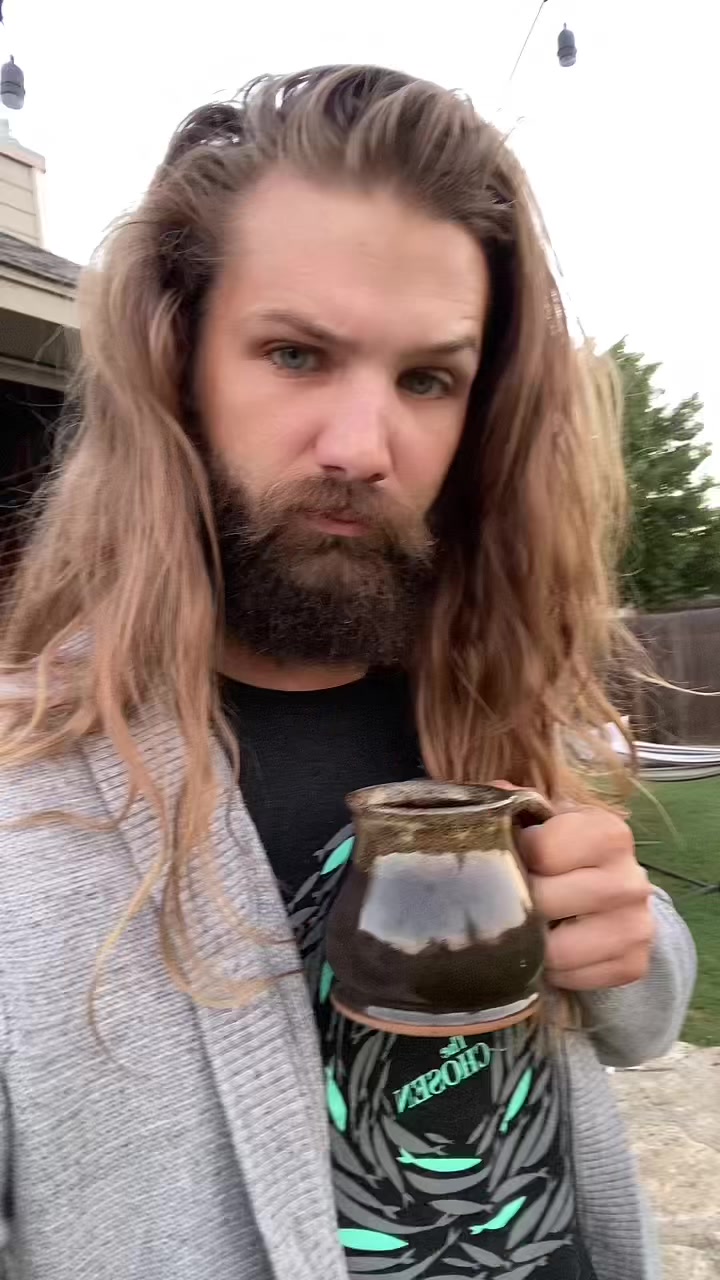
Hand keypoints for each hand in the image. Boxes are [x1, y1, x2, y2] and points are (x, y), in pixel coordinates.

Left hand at [515, 804, 654, 992]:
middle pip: (544, 902)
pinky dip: (554, 971)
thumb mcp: (547, 819)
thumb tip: (489, 798)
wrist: (615, 888)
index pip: (542, 851)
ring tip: (527, 927)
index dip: (516, 857)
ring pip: (556, 951)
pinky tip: (552, 947)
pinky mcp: (634, 965)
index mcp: (609, 833)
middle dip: (518, 904)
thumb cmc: (567, 848)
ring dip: (532, 945)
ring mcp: (637, 926)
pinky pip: (573, 979)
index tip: (515, 858)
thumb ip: (516, 805)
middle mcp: (630, 879)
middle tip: (510, 899)